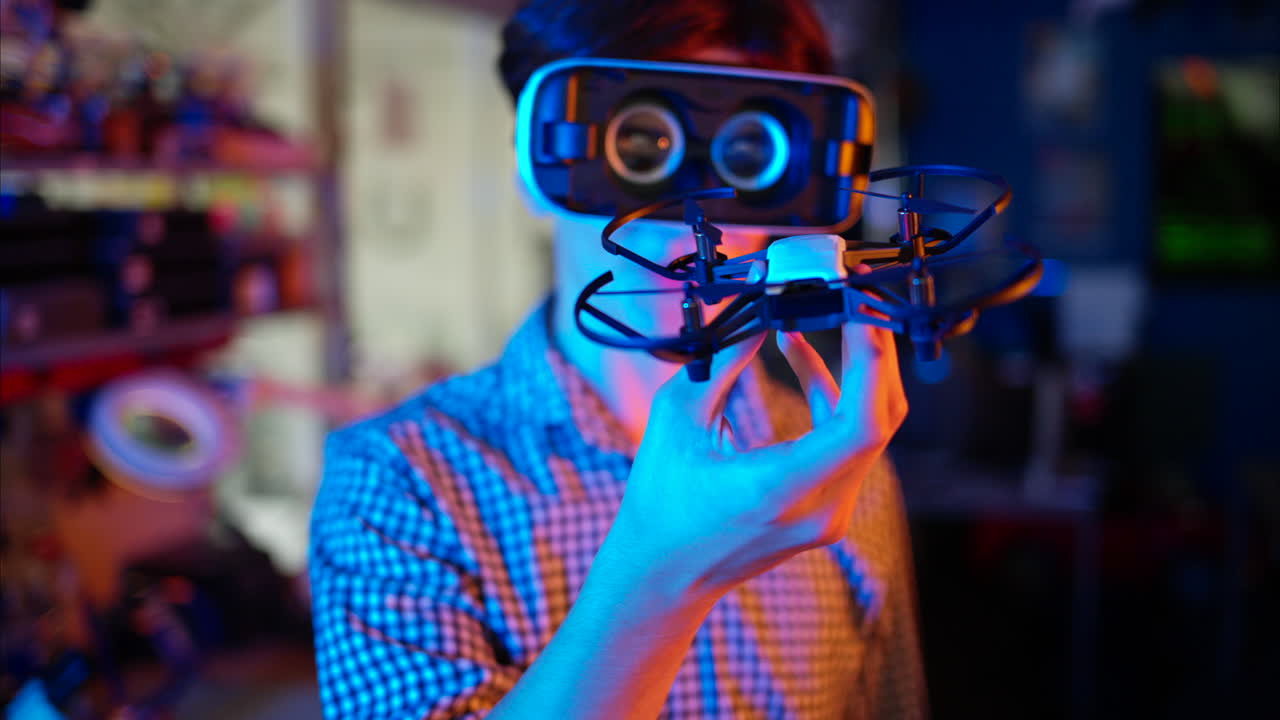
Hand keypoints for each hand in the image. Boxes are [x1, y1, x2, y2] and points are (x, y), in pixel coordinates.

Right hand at [612, 320, 906, 607]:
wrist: (665, 573)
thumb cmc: (662, 499)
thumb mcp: (677, 417)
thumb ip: (725, 359)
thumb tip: (762, 309)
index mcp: (780, 488)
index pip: (861, 424)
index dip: (872, 360)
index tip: (859, 308)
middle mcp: (819, 507)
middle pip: (880, 419)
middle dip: (874, 352)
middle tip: (856, 298)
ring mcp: (831, 515)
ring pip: (871, 430)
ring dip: (854, 371)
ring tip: (826, 314)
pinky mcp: (829, 511)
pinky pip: (850, 445)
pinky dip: (833, 398)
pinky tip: (801, 355)